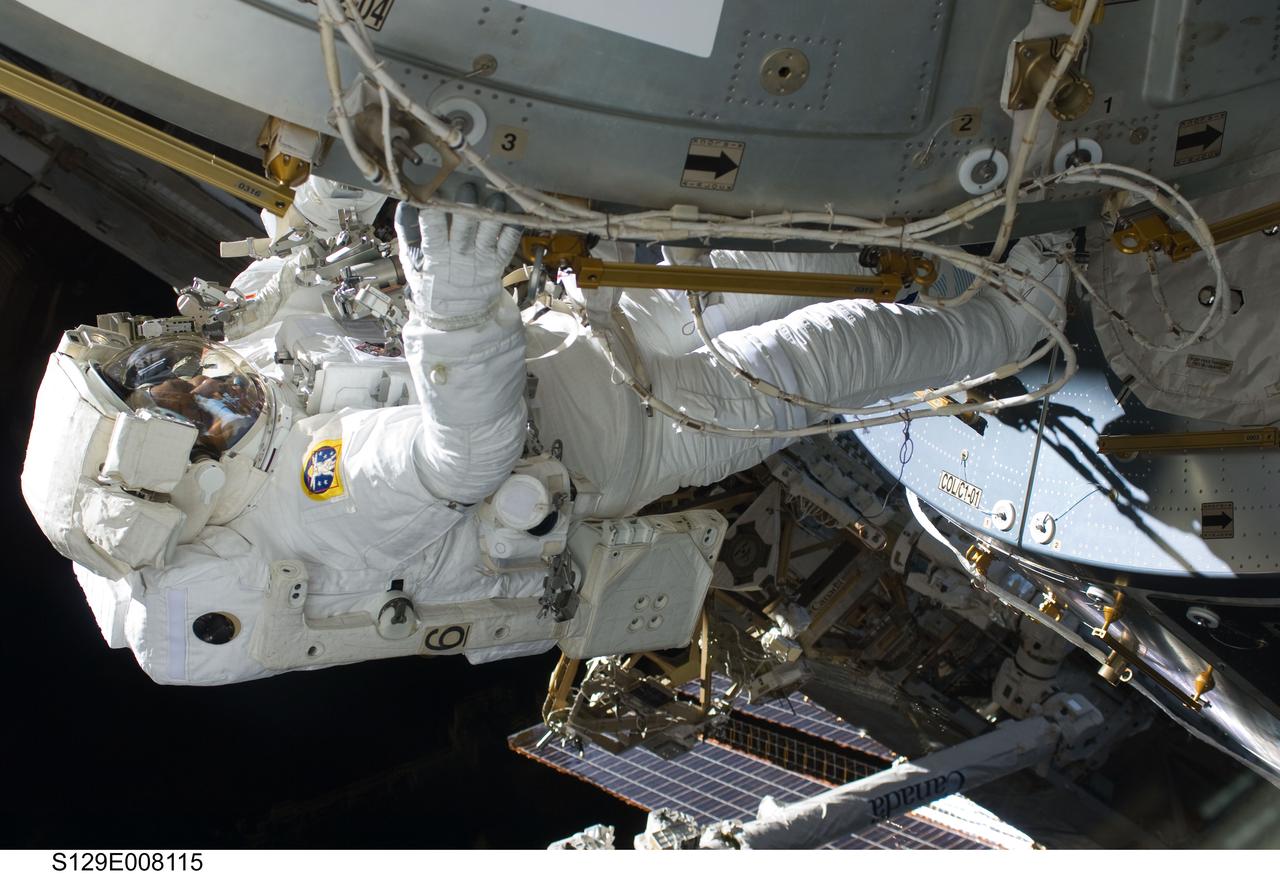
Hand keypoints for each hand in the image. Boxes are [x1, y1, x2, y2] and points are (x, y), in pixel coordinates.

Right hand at [394, 184, 520, 325]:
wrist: (456, 316)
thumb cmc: (430, 282)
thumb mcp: (411, 262)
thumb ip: (407, 233)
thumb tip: (406, 203)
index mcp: (435, 257)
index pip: (433, 233)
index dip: (433, 215)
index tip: (433, 194)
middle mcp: (459, 257)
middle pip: (464, 231)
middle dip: (466, 208)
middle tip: (468, 187)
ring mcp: (480, 261)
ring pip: (488, 236)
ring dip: (494, 216)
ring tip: (497, 198)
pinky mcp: (496, 264)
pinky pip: (507, 246)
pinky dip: (513, 231)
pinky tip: (518, 215)